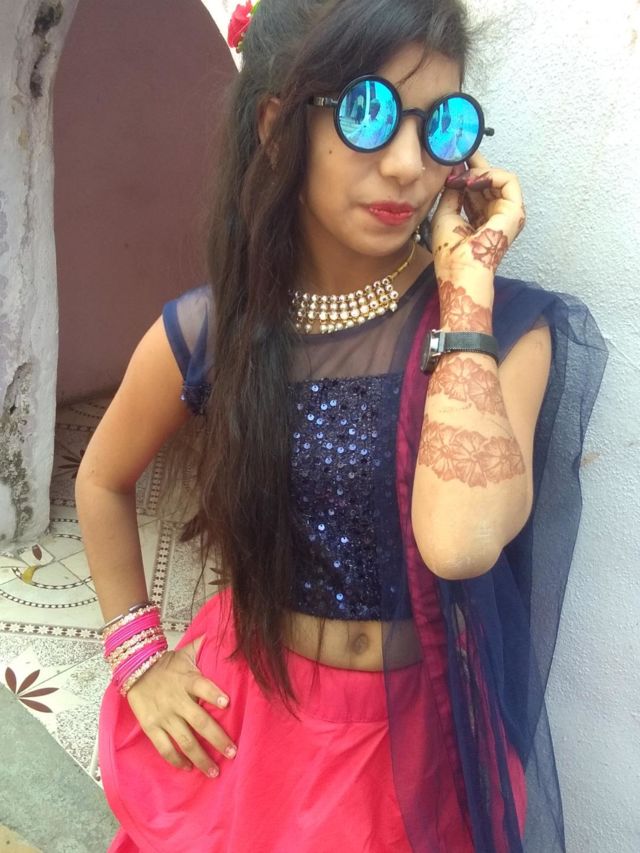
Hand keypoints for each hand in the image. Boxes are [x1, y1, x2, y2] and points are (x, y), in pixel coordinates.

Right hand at [125, 635, 236, 777]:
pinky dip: (177, 760)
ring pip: (184, 741)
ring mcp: (164, 716)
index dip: (213, 693)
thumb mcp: (186, 652)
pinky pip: (165, 748)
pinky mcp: (151, 727)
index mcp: (188, 680)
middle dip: (217, 739)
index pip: (202, 686)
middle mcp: (177, 700)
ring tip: (214, 772)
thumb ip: (204, 645)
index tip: (226, 702)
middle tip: (233, 753)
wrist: (135, 669)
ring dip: (201, 758)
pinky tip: (189, 769)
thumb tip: (222, 631)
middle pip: (199, 722)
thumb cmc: (167, 664)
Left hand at [431, 151, 525, 277]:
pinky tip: (472, 180)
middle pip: (488, 182)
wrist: (460, 268)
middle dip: (473, 166)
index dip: (467, 173)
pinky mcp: (516, 210)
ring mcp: (508, 213)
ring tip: (461, 176)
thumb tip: (455, 170)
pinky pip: (509, 180)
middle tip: (456, 156)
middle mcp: (496, 215)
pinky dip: (491, 174)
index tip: (453, 161)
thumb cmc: (450, 251)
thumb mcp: (446, 213)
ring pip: (498, 178)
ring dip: (478, 171)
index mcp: (481, 219)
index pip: (477, 189)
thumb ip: (453, 192)